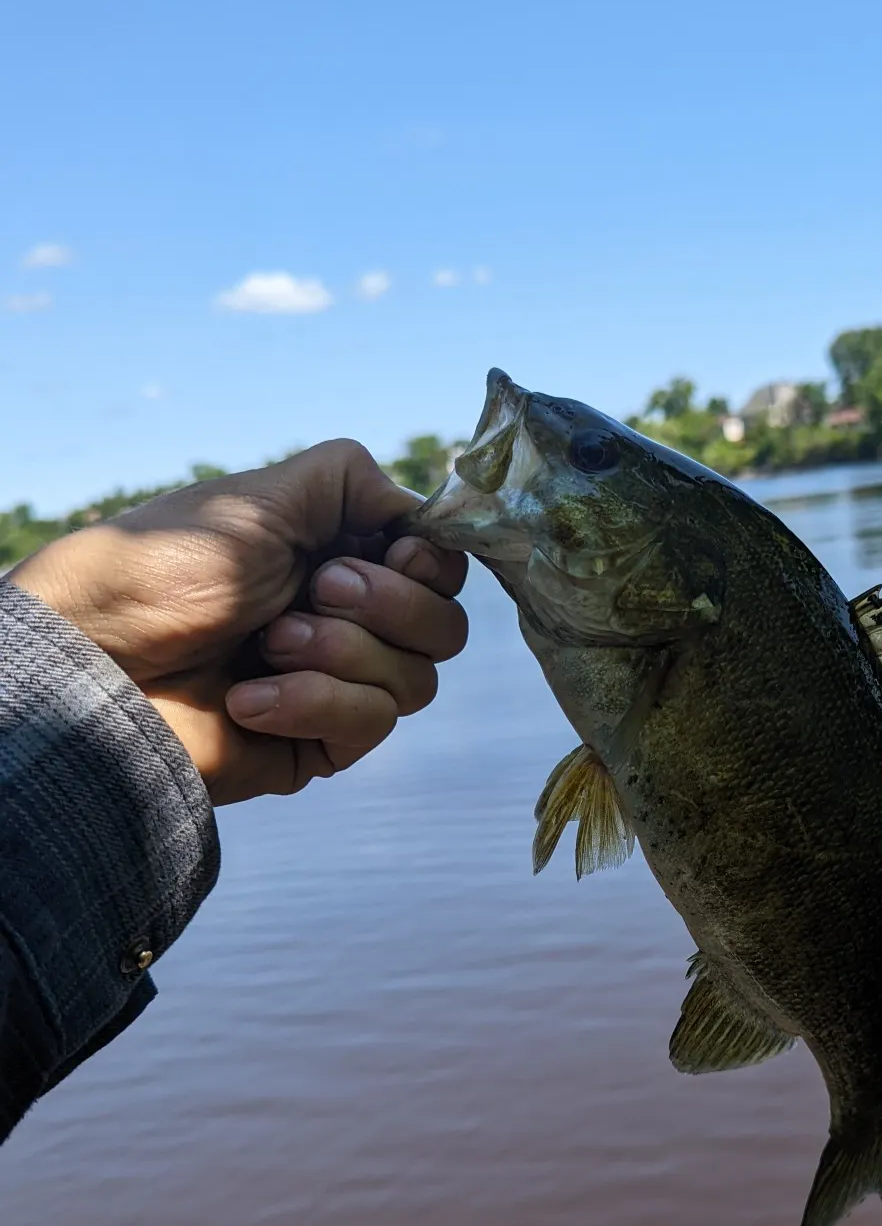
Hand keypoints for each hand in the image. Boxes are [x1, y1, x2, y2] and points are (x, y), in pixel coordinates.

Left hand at [6, 440, 468, 804]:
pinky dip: (312, 703)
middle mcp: (352, 621)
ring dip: (341, 654)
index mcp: (343, 556)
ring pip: (417, 681)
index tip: (388, 552)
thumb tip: (425, 511)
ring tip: (266, 646)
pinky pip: (371, 726)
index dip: (428, 565)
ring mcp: (339, 686)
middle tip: (312, 592)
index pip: (442, 569)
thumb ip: (356, 480)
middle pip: (445, 628)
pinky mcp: (318, 745)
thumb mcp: (265, 496)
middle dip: (386, 606)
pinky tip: (249, 698)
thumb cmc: (165, 569)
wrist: (93, 663)